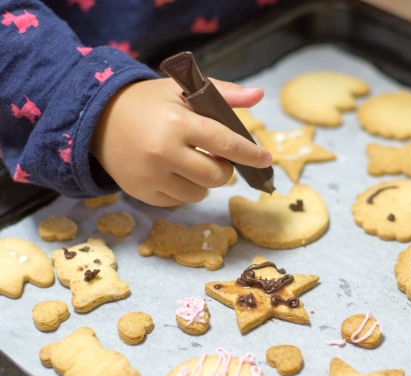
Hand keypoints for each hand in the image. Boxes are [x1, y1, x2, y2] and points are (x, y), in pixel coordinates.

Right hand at [90, 78, 271, 205]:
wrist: (97, 117)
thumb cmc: (149, 102)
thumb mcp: (183, 90)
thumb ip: (223, 93)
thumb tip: (258, 96)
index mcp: (177, 124)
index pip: (226, 143)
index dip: (250, 154)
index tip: (266, 159)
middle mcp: (163, 153)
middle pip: (216, 176)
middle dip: (225, 169)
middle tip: (216, 156)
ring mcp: (150, 176)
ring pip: (199, 193)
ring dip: (204, 181)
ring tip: (190, 161)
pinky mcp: (141, 192)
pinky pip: (178, 201)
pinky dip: (183, 189)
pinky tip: (171, 171)